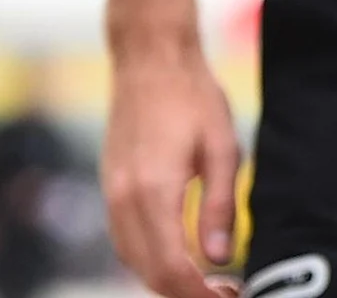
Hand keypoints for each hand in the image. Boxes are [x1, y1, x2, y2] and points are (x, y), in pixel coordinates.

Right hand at [102, 40, 241, 297]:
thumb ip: (220, 207)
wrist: (149, 61)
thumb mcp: (223, 148)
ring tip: (206, 282)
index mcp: (153, 192)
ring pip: (132, 260)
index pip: (169, 267)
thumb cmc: (192, 97)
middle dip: (183, 292)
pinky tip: (178, 258)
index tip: (227, 297)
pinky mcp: (110, 188)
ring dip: (165, 279)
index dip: (196, 293)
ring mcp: (111, 195)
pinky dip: (149, 259)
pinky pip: (124, 240)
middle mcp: (123, 200)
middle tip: (223, 293)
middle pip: (147, 271)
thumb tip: (218, 258)